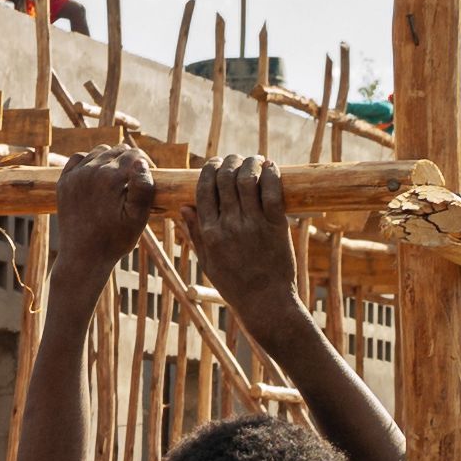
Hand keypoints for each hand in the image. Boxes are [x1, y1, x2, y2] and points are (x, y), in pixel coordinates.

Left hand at [52, 147, 154, 290]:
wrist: (83, 257)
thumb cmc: (114, 240)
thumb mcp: (138, 218)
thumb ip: (143, 188)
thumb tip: (142, 162)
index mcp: (110, 177)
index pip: (135, 155)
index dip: (146, 163)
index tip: (149, 177)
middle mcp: (90, 171)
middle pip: (118, 151)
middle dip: (129, 161)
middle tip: (134, 181)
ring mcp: (74, 176)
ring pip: (99, 151)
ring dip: (111, 160)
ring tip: (117, 179)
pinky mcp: (63, 182)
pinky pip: (78, 158)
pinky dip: (89, 162)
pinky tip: (97, 176)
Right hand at [187, 156, 300, 341]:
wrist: (266, 302)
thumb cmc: (235, 285)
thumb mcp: (207, 262)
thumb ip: (194, 234)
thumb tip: (184, 207)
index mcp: (209, 234)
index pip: (204, 190)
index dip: (208, 170)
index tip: (214, 163)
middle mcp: (229, 226)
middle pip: (225, 179)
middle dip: (229, 161)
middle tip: (235, 158)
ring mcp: (253, 225)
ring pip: (248, 180)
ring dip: (250, 163)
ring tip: (254, 159)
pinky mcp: (276, 226)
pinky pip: (272, 192)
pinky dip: (271, 174)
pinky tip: (270, 166)